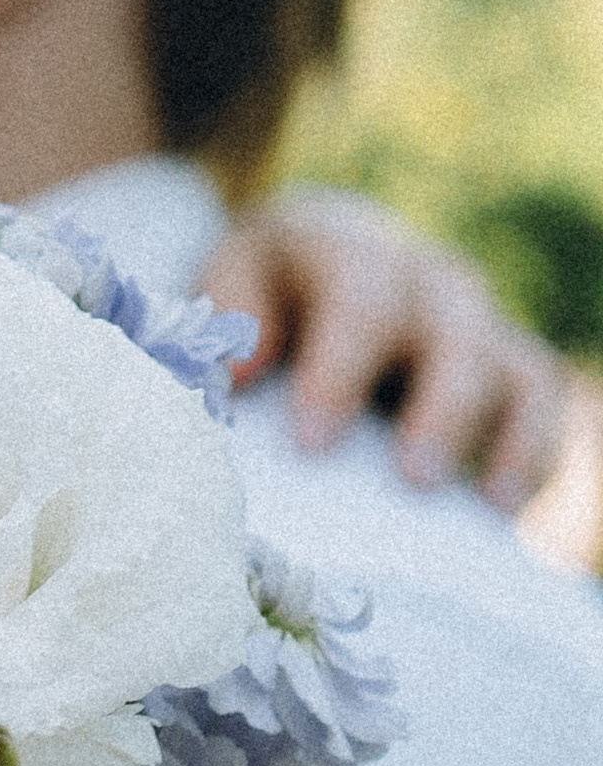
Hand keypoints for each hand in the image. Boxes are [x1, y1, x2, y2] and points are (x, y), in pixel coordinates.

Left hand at [205, 185, 566, 508]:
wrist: (309, 261)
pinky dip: (535, 456)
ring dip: (510, 437)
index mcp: (349, 252)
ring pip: (515, 369)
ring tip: (489, 504)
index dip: (340, 371)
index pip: (359, 301)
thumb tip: (235, 376)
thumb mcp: (225, 288)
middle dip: (440, 409)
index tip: (311, 443)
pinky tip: (503, 513)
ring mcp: (475, 323)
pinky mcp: (505, 365)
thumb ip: (226, 321)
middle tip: (415, 479)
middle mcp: (426, 282)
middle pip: (455, 336)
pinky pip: (541, 403)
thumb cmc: (258, 292)